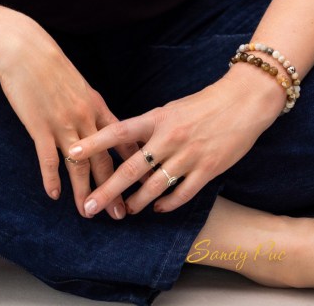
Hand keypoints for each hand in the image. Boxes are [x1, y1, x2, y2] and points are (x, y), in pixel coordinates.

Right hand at [0, 28, 140, 220]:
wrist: (25, 50)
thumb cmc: (48, 62)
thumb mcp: (77, 82)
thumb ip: (86, 103)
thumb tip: (94, 118)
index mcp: (96, 105)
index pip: (121, 141)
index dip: (133, 162)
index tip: (143, 181)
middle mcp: (84, 119)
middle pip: (104, 161)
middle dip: (114, 189)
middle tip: (121, 214)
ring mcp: (63, 125)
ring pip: (80, 166)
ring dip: (84, 192)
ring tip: (88, 212)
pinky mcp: (40, 127)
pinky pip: (48, 160)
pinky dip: (52, 179)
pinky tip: (54, 194)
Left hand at [63, 68, 284, 216]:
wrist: (243, 102)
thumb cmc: (203, 105)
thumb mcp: (171, 110)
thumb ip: (149, 127)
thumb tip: (125, 144)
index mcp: (157, 118)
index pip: (118, 131)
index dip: (93, 143)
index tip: (71, 154)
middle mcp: (169, 137)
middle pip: (132, 168)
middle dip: (107, 189)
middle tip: (89, 206)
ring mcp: (188, 155)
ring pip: (154, 186)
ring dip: (136, 202)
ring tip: (123, 210)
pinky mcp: (208, 170)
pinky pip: (182, 194)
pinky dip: (167, 204)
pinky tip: (157, 208)